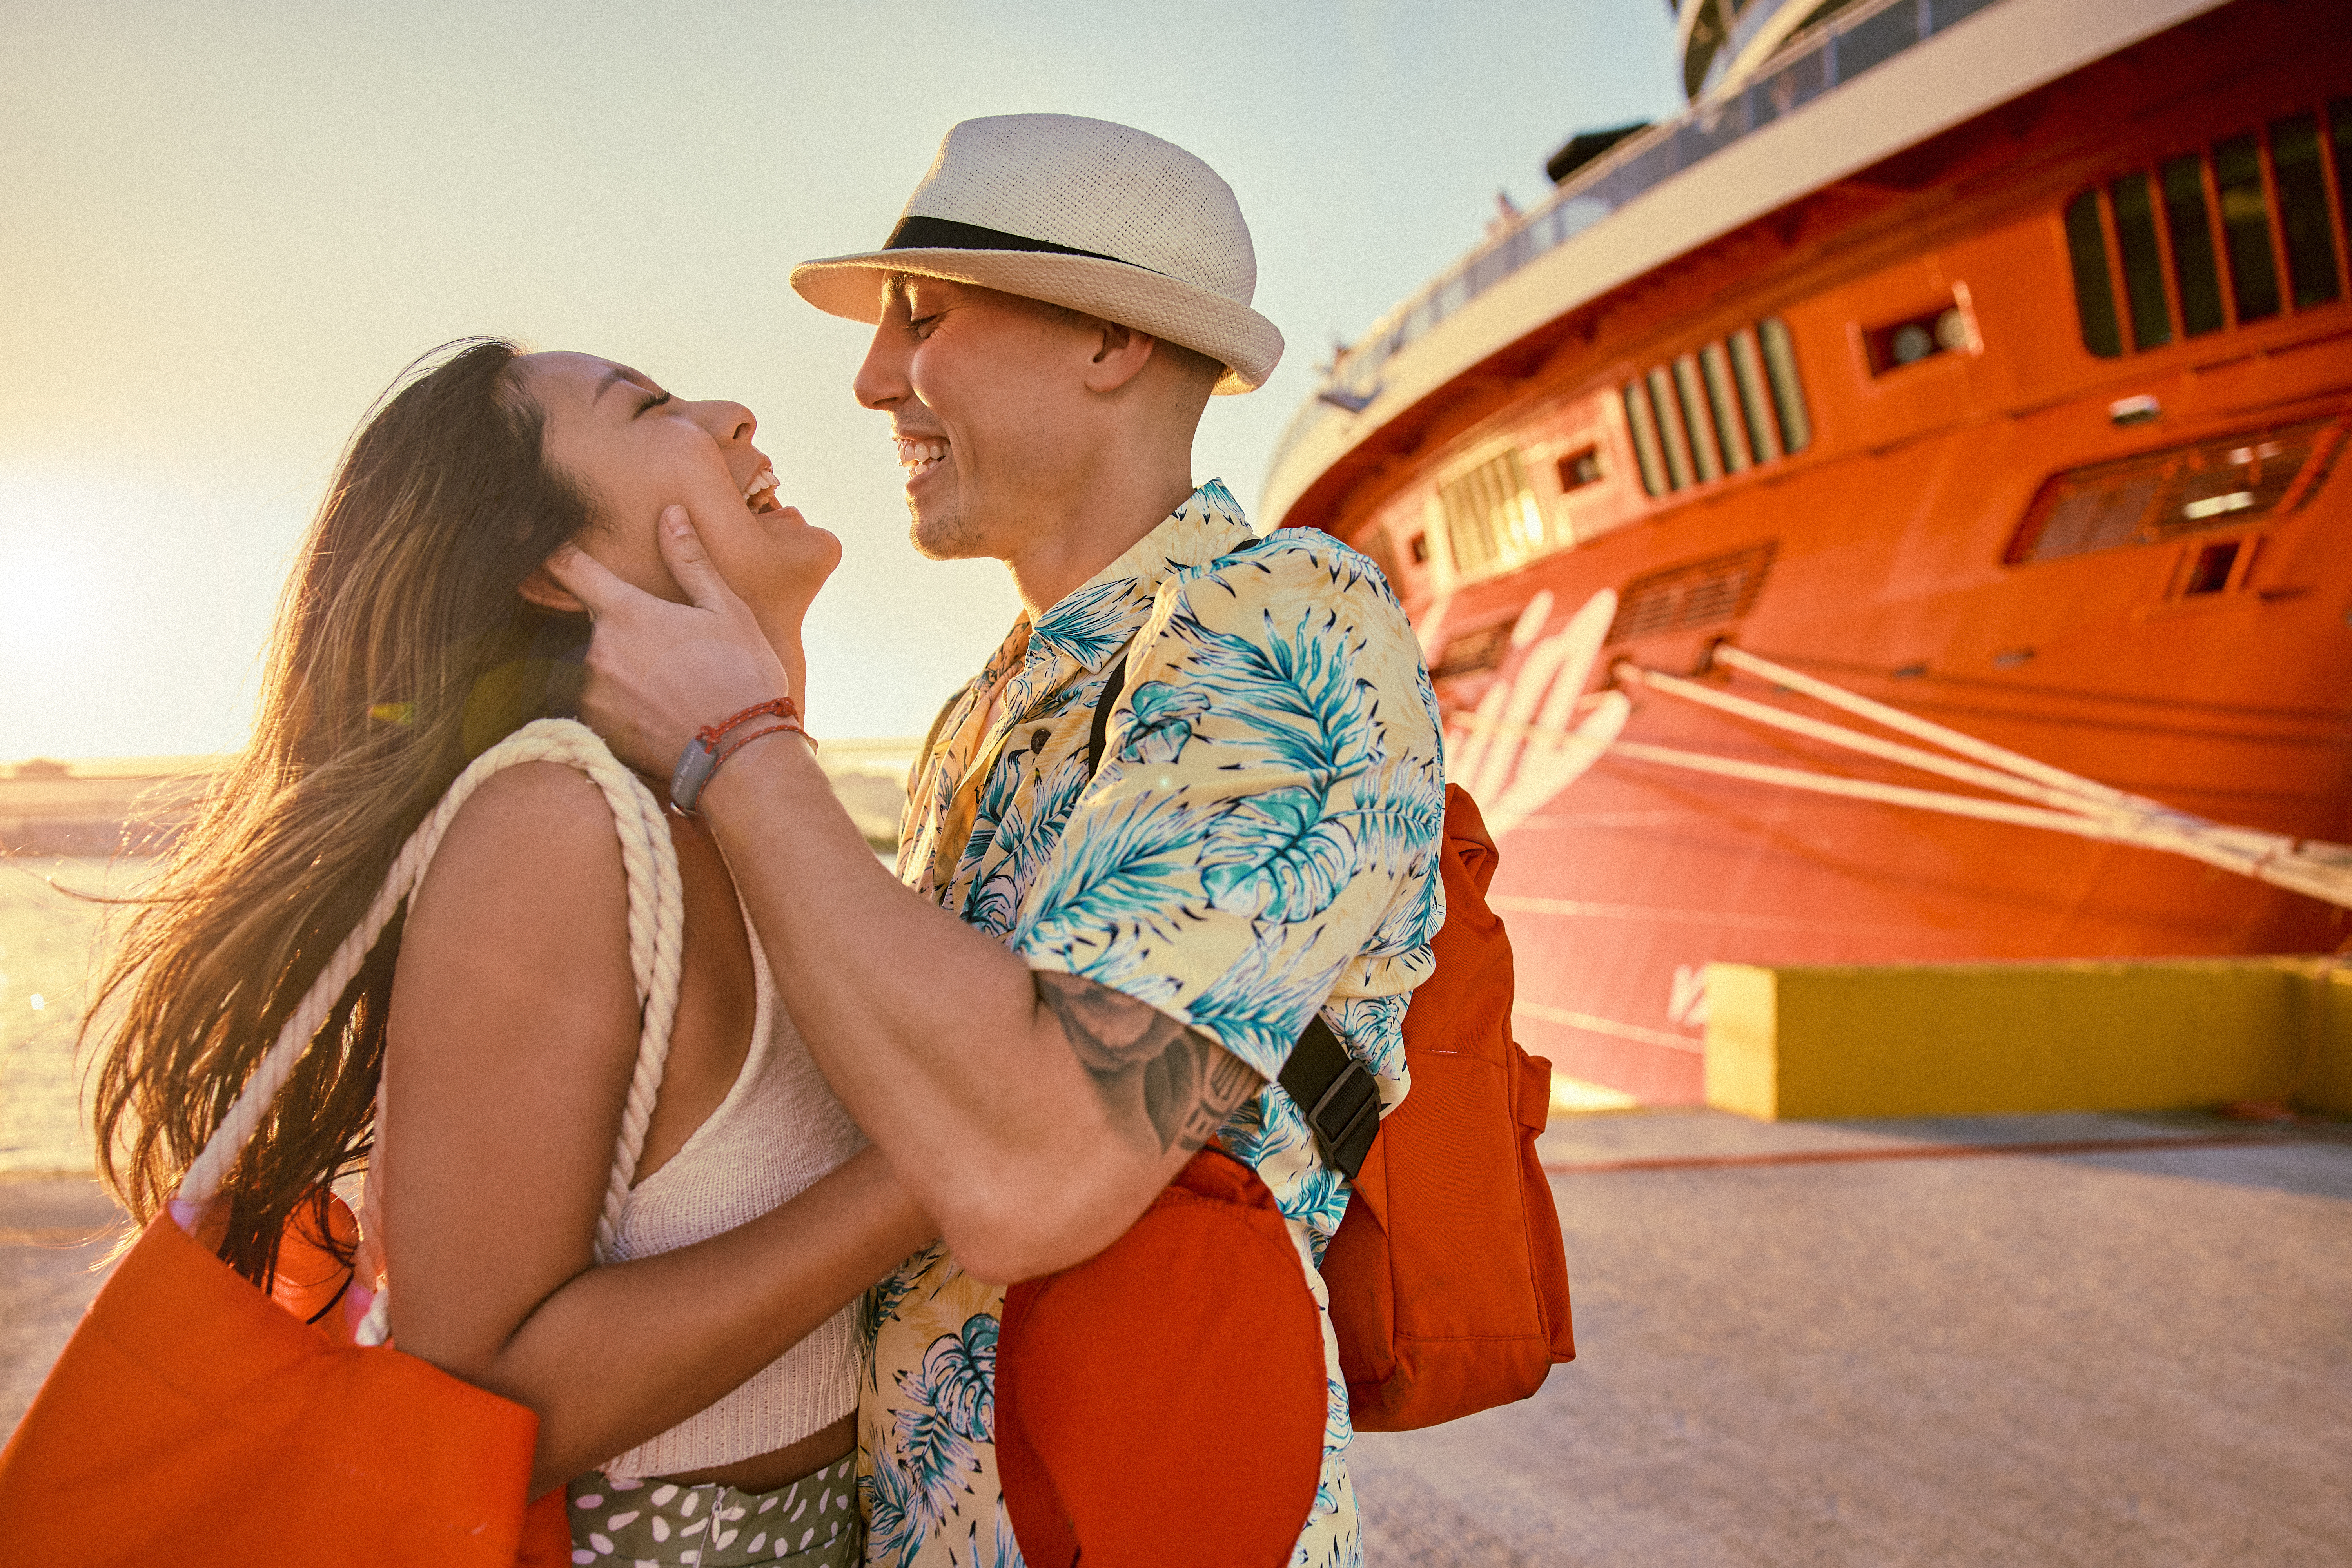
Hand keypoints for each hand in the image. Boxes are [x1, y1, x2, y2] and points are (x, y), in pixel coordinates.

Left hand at [547, 506, 787, 776]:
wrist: (741, 757)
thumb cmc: (742, 677)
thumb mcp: (726, 611)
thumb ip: (690, 562)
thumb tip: (671, 515)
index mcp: (624, 613)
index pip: (568, 567)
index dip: (555, 552)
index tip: (545, 546)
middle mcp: (596, 651)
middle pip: (588, 623)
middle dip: (616, 627)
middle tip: (662, 646)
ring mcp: (591, 694)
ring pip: (592, 666)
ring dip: (618, 668)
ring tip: (666, 685)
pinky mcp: (595, 730)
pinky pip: (596, 704)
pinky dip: (619, 703)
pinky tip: (657, 711)